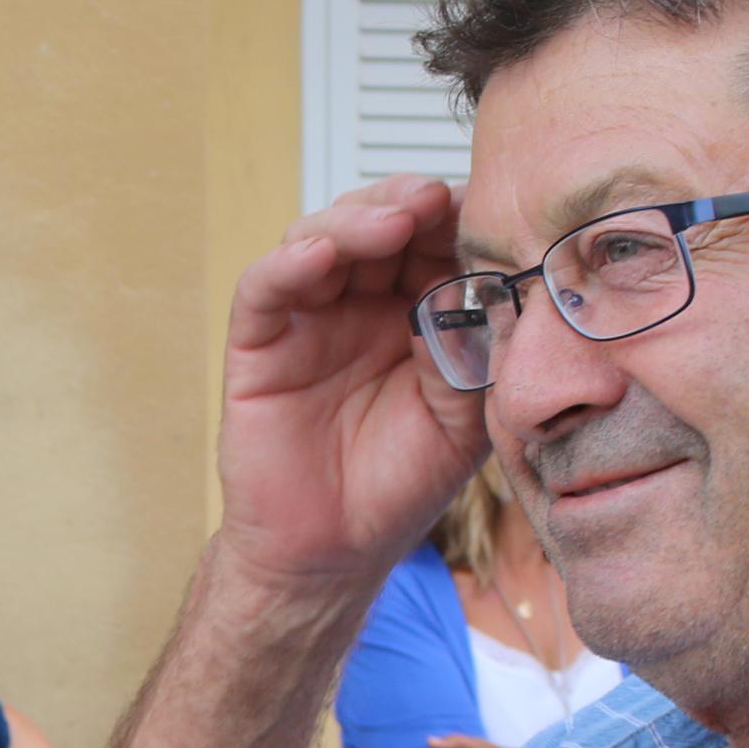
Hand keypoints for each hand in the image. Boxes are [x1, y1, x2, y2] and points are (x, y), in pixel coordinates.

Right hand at [216, 178, 490, 595]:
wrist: (335, 549)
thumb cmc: (402, 481)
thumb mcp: (464, 413)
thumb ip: (472, 348)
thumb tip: (474, 279)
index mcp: (419, 309)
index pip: (435, 239)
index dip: (455, 217)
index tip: (488, 207)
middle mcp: (363, 301)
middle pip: (378, 221)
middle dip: (407, 201)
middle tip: (434, 198)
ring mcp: (309, 316)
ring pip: (322, 236)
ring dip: (357, 219)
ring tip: (394, 220)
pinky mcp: (260, 341)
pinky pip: (265, 287)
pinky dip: (289, 262)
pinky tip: (318, 254)